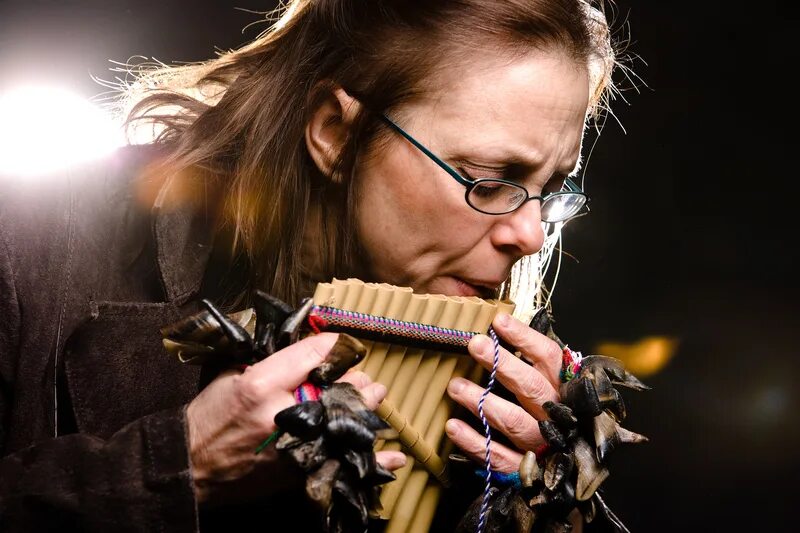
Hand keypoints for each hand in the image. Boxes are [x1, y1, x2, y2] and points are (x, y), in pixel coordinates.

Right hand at [186, 332, 405, 503]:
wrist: (189, 467)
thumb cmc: (208, 418)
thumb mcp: (232, 376)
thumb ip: (269, 361)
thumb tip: (304, 349)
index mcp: (262, 383)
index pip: (314, 353)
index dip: (334, 345)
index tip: (341, 344)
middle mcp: (283, 413)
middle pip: (340, 387)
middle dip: (354, 378)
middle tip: (359, 377)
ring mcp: (295, 445)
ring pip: (348, 420)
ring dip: (365, 406)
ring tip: (371, 396)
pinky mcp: (299, 470)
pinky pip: (344, 459)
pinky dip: (373, 459)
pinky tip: (395, 456)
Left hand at [445, 312, 563, 472]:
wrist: (568, 465)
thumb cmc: (550, 413)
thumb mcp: (549, 383)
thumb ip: (529, 360)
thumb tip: (498, 324)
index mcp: (564, 388)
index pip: (548, 357)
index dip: (525, 338)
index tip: (498, 321)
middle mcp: (556, 415)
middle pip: (531, 387)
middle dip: (503, 365)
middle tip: (475, 345)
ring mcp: (541, 443)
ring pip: (513, 421)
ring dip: (482, 402)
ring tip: (455, 386)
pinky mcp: (523, 469)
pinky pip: (497, 456)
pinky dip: (473, 442)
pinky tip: (452, 426)